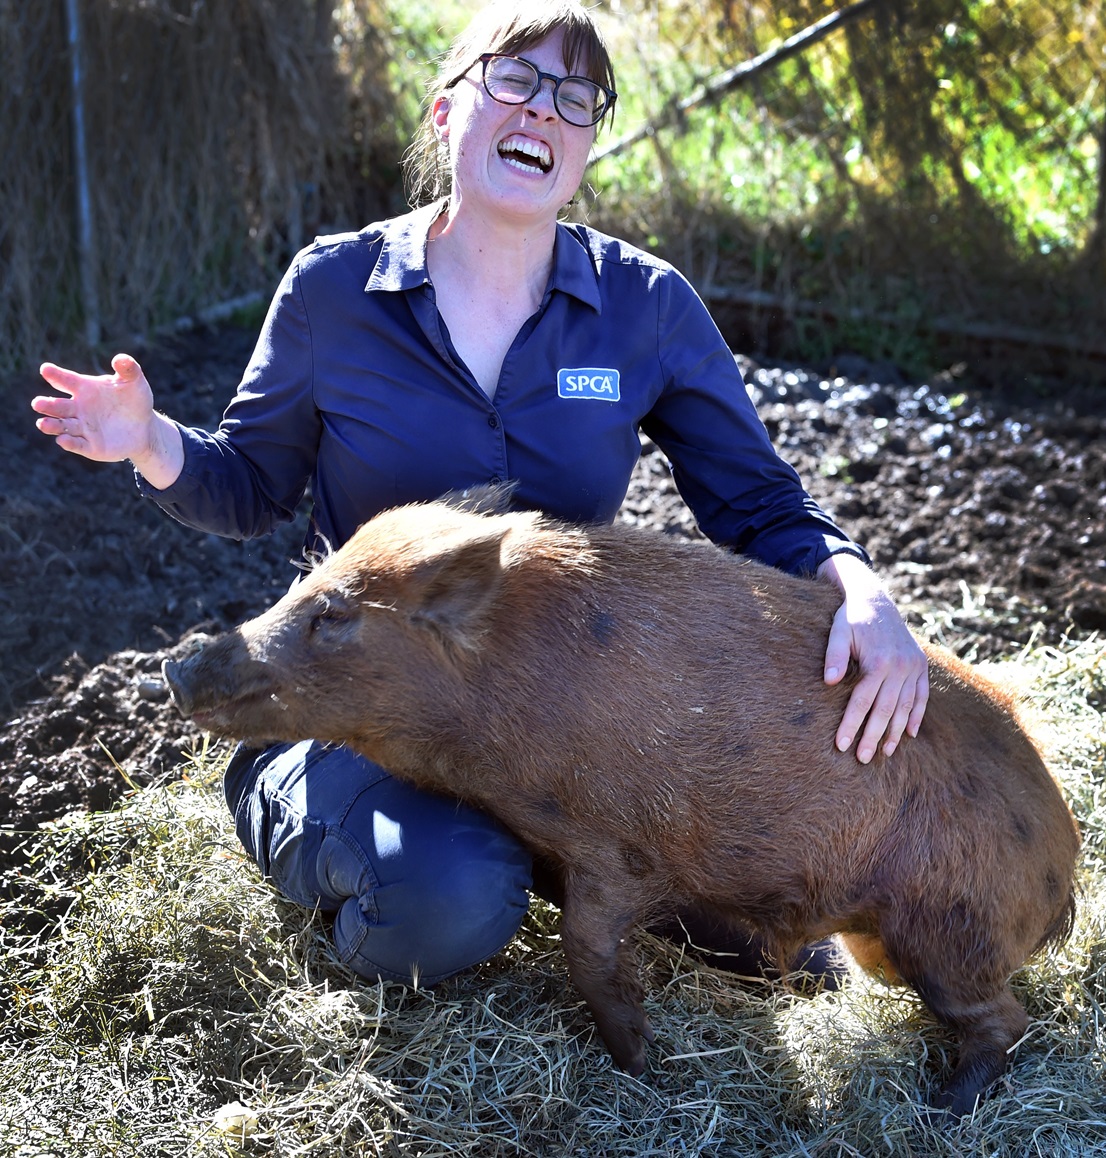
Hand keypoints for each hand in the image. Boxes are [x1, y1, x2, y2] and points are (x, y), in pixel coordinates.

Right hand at [33, 354, 183, 487]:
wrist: (145, 428)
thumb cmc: (135, 401)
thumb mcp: (134, 383)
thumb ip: (128, 369)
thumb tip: (120, 359)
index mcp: (84, 389)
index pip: (66, 380)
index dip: (56, 375)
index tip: (45, 369)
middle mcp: (78, 408)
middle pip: (59, 406)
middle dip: (47, 405)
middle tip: (37, 403)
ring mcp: (83, 428)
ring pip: (63, 426)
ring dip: (53, 425)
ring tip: (42, 423)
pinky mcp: (91, 446)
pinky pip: (78, 445)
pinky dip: (70, 443)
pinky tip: (62, 440)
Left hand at [818, 552, 928, 763]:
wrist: (875, 599)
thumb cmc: (850, 618)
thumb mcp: (837, 631)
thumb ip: (834, 656)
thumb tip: (829, 682)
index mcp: (879, 661)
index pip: (863, 701)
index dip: (852, 724)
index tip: (842, 745)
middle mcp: (901, 667)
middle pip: (886, 710)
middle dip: (873, 736)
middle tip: (862, 759)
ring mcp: (914, 667)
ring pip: (906, 707)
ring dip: (896, 732)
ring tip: (885, 753)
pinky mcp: (920, 665)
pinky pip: (922, 696)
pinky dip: (917, 716)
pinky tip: (910, 734)